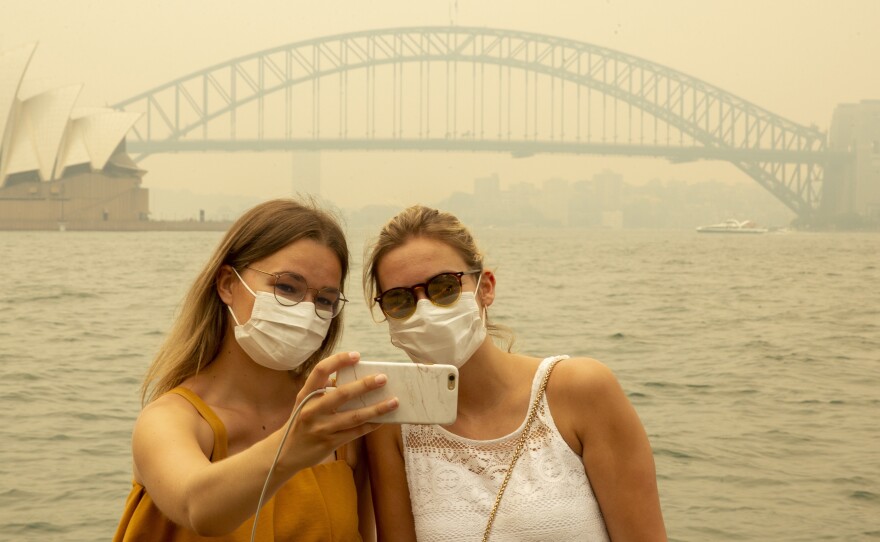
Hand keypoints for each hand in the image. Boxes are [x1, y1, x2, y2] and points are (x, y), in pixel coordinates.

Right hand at [279, 352, 397, 471]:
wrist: (284, 454)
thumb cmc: (301, 423)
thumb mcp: (305, 403)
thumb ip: (322, 389)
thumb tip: (347, 376)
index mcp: (305, 395)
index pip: (320, 371)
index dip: (338, 361)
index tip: (357, 355)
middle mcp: (312, 410)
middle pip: (341, 394)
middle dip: (364, 385)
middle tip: (383, 378)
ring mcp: (321, 428)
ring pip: (354, 416)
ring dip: (376, 409)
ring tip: (394, 401)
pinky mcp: (330, 443)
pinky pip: (356, 432)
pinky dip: (371, 425)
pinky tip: (383, 420)